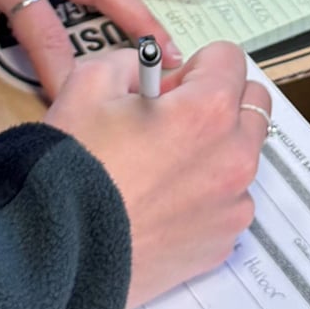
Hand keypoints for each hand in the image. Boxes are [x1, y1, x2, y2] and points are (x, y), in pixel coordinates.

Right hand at [46, 42, 268, 308]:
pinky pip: (227, 204)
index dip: (194, 67)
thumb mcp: (90, 81)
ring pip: (241, 157)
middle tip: (171, 121)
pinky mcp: (221, 242)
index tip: (168, 87)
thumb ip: (131, 61)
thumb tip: (148, 73)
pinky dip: (205, 197)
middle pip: (251, 106)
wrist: (59, 249)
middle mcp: (234, 156)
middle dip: (218, 103)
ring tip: (161, 168)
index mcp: (209, 110)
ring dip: (214, 151)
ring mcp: (232, 205)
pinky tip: (161, 204)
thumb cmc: (74, 165)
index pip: (230, 59)